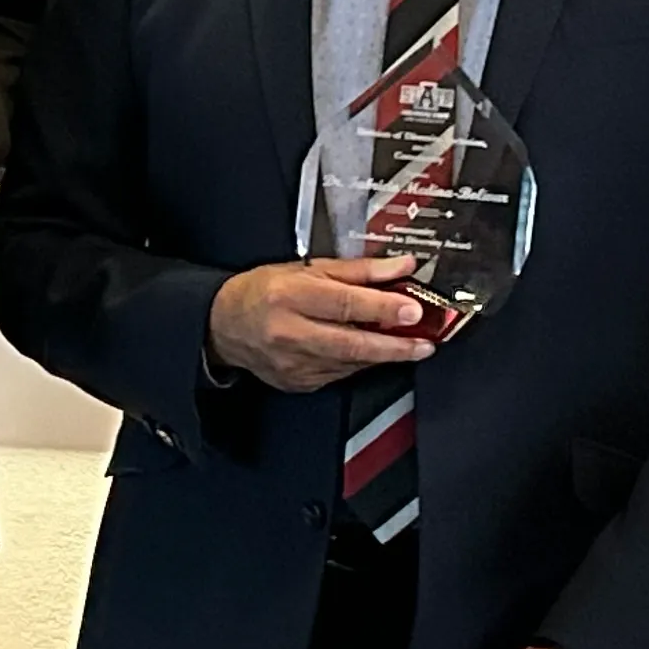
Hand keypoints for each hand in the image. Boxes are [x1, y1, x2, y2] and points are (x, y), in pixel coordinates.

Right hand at [204, 257, 436, 393]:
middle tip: (425, 343)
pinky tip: (372, 354)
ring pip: (350, 363)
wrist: (224, 325)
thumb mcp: (308, 268)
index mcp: (290, 296)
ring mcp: (293, 363)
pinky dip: (360, 363)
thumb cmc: (263, 291)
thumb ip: (358, 271)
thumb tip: (401, 266)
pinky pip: (340, 374)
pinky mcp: (298, 382)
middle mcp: (290, 332)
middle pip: (352, 344)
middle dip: (395, 346)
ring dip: (383, 355)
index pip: (345, 304)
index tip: (412, 310)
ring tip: (409, 345)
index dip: (383, 308)